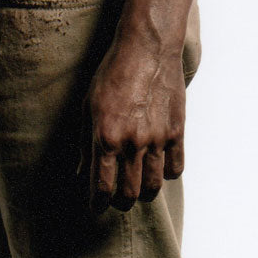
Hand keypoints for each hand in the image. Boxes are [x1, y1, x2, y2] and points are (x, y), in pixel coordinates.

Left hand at [82, 37, 185, 213]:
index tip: (96, 208)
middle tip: (117, 198)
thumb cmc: (112, 73)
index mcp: (105, 137)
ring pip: (153, 187)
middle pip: (129, 193)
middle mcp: (132, 143)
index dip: (97, 204)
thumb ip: (84, 142)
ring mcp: (157, 139)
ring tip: (138, 188)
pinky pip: (175, 169)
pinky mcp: (177, 132)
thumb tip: (81, 173)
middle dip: (120, 202)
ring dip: (143, 194)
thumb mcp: (88, 105)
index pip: (101, 187)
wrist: (146, 49)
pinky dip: (166, 175)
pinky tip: (157, 167)